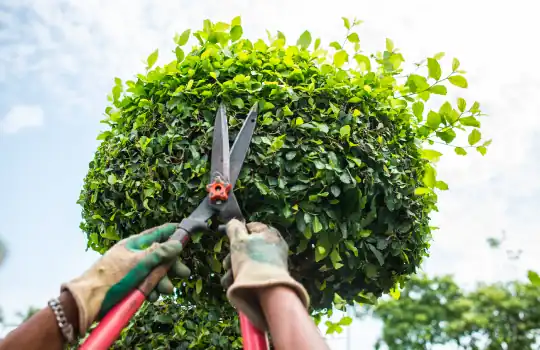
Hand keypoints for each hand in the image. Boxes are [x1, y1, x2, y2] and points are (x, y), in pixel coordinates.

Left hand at [62, 223, 189, 334]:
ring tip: (165, 290)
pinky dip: (151, 291)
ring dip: (161, 281)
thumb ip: (159, 253)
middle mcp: (134, 256)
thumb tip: (177, 243)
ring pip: (154, 273)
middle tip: (184, 274)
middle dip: (171, 266)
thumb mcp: (138, 263)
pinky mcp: (129, 286)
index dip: (171, 232)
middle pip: (159, 257)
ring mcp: (131, 272)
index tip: (185, 230)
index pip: (157, 234)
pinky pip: (146, 286)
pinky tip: (151, 297)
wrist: (89, 301)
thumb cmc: (112, 277)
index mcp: (134, 245)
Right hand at [221, 219, 308, 330]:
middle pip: (246, 246)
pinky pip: (250, 274)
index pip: (251, 227)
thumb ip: (234, 228)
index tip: (229, 240)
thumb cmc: (252, 261)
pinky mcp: (266, 278)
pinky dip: (240, 278)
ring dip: (233, 269)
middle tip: (227, 263)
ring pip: (245, 262)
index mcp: (269, 234)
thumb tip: (233, 221)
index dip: (238, 233)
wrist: (266, 291)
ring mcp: (270, 264)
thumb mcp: (239, 240)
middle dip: (232, 255)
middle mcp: (272, 247)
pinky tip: (233, 283)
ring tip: (230, 276)